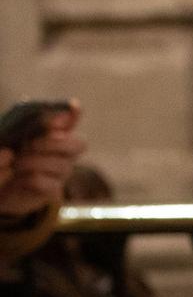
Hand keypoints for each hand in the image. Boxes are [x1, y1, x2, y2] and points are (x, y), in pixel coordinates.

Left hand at [0, 102, 84, 220]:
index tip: (73, 105)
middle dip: (56, 144)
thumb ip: (29, 121)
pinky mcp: (53, 191)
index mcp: (51, 131)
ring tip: (15, 163)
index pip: (70, 118)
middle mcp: (62, 151)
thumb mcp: (9, 130)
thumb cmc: (3, 152)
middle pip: (80, 144)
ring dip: (34, 161)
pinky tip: (18, 178)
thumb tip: (55, 131)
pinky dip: (30, 179)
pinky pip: (50, 183)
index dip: (74, 113)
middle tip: (29, 145)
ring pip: (62, 165)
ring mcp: (60, 172)